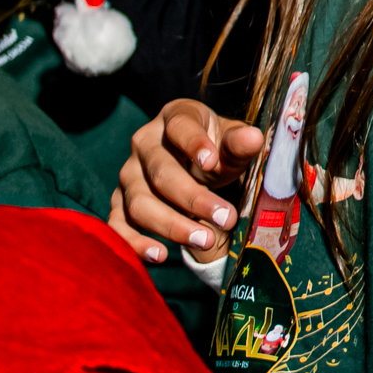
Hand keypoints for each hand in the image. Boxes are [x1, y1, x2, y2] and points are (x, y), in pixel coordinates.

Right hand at [116, 99, 263, 262]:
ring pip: (139, 203)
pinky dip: (135, 242)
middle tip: (227, 218)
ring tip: (206, 240)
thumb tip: (253, 138)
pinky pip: (119, 225)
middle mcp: (143, 143)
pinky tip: (160, 255)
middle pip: (160, 173)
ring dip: (172, 225)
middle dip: (193, 198)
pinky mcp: (119, 203)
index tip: (212, 163)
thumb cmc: (217, 150)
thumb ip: (240, 143)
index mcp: (174, 117)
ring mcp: (128, 175)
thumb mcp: (232, 143)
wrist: (198, 165)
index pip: (180, 127)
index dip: (194, 144)